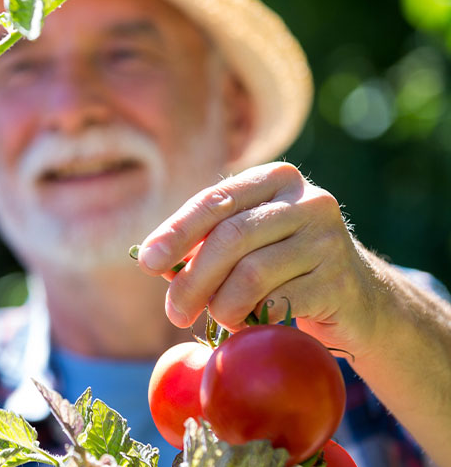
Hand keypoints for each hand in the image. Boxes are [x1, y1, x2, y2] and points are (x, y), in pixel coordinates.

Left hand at [135, 162, 383, 355]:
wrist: (358, 303)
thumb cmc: (283, 270)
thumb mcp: (243, 247)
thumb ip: (201, 248)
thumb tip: (154, 261)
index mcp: (275, 180)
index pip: (214, 200)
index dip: (176, 232)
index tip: (146, 262)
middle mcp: (306, 200)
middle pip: (230, 237)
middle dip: (193, 279)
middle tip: (174, 313)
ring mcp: (328, 239)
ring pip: (252, 272)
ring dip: (222, 304)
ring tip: (217, 319)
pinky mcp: (340, 280)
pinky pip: (278, 302)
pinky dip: (253, 319)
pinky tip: (249, 325)